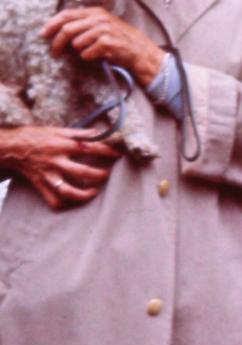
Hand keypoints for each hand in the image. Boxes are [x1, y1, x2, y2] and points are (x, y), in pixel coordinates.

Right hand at [0, 125, 119, 208]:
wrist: (9, 147)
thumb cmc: (33, 136)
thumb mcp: (56, 130)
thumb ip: (78, 133)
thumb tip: (98, 132)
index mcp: (61, 145)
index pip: (89, 148)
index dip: (106, 151)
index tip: (118, 154)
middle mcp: (56, 161)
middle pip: (83, 172)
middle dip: (100, 175)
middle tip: (107, 174)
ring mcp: (49, 175)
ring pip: (70, 191)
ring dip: (85, 194)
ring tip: (94, 191)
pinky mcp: (41, 185)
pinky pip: (53, 200)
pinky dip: (64, 204)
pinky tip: (73, 201)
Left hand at [43, 7, 165, 87]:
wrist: (142, 53)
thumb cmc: (121, 42)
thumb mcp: (103, 27)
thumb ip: (85, 25)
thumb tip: (61, 30)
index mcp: (95, 12)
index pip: (66, 15)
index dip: (51, 24)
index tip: (44, 34)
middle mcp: (99, 19)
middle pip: (67, 28)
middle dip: (57, 41)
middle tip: (54, 52)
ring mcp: (104, 30)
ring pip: (77, 42)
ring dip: (78, 51)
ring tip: (86, 54)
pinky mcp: (108, 43)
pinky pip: (87, 52)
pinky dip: (88, 57)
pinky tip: (96, 57)